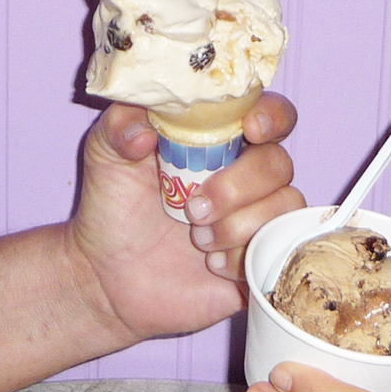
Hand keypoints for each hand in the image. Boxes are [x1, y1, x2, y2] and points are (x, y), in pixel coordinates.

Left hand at [66, 94, 302, 340]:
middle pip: (279, 162)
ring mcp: (256, 217)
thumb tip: (145, 131)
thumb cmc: (114, 208)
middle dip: (239, 185)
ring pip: (286, 206)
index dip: (271, 116)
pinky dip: (244, 256)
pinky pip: (281, 249)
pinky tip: (211, 265)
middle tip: (193, 209)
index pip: (269, 113)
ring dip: (240, 224)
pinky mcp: (261, 257)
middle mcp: (245, 175)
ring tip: (197, 240)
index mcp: (218, 139)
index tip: (250, 130)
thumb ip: (120, 126)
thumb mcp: (104, 156)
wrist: (109, 278)